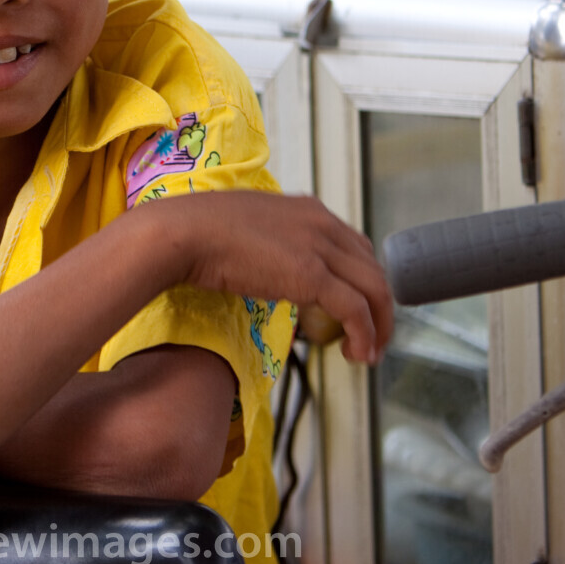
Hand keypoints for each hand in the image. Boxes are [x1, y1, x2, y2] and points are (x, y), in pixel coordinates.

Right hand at [153, 191, 393, 364]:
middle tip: (372, 337)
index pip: (355, 246)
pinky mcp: (312, 275)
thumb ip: (272, 244)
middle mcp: (323, 224)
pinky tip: (358, 353)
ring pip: (374, 289)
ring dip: (379, 325)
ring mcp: (320, 247)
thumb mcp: (250, 230)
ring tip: (368, 353)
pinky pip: (356, 309)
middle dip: (380, 307)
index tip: (358, 307)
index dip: (363, 280)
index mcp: (309, 210)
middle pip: (372, 268)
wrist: (184, 234)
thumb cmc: (200, 233)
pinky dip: (364, 334)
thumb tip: (269, 267)